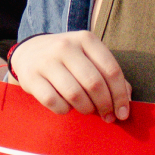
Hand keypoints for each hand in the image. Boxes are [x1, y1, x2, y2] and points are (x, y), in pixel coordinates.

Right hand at [10, 32, 130, 121]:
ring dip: (86, 109)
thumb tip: (126, 98)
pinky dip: (65, 110)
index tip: (123, 113)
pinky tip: (67, 106)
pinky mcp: (31, 77)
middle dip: (105, 105)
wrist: (29, 52)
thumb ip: (108, 73)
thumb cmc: (67, 59)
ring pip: (75, 94)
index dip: (120, 96)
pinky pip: (54, 102)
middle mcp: (65, 46)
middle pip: (94, 83)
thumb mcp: (88, 56)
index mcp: (85, 39)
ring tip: (87, 110)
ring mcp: (46, 61)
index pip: (112, 70)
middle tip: (107, 115)